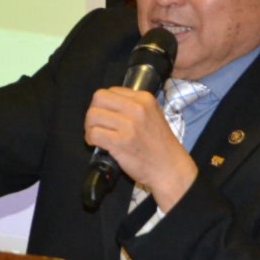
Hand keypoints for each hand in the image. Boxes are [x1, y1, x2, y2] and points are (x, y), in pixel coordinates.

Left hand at [84, 87, 197, 210]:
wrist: (170, 169)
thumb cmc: (160, 145)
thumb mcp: (153, 115)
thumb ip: (133, 106)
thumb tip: (107, 105)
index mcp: (144, 98)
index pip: (110, 91)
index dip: (103, 104)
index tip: (105, 116)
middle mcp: (137, 108)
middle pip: (99, 98)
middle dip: (93, 112)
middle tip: (96, 125)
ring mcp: (129, 125)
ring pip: (93, 115)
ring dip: (89, 127)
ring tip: (95, 136)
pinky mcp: (121, 142)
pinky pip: (94, 133)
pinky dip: (90, 138)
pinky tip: (95, 144)